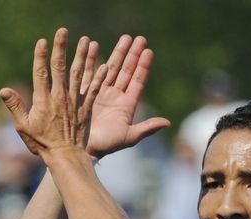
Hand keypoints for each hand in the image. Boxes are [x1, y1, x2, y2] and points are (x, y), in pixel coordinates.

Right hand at [0, 28, 106, 158]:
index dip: (41, 56)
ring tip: (85, 40)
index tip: (42, 41)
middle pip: (60, 68)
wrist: (65, 157)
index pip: (41, 73)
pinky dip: (98, 78)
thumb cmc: (42, 144)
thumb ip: (15, 107)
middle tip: (63, 31)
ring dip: (82, 56)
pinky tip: (105, 65)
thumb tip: (3, 90)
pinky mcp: (86, 108)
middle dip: (61, 48)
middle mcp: (60, 97)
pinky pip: (93, 90)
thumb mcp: (23, 127)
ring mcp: (74, 102)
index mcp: (43, 100)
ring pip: (78, 74)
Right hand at [84, 35, 170, 158]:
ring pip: (111, 68)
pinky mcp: (85, 92)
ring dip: (117, 53)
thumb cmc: (107, 145)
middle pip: (126, 71)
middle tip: (139, 38)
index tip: (148, 51)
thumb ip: (147, 128)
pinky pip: (89, 71)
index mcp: (127, 105)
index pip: (138, 81)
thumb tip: (167, 123)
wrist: (82, 148)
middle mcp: (115, 96)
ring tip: (124, 38)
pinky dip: (92, 59)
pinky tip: (95, 45)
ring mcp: (100, 93)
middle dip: (133, 54)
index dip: (143, 66)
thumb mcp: (129, 137)